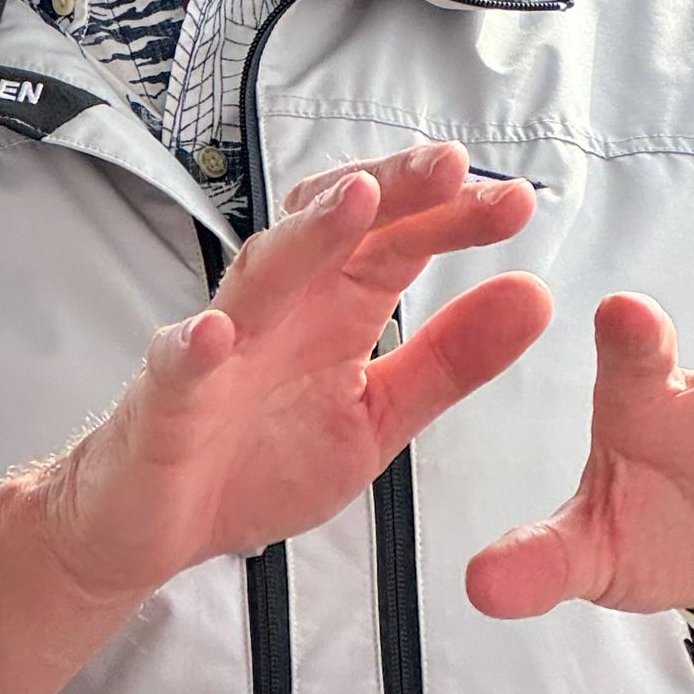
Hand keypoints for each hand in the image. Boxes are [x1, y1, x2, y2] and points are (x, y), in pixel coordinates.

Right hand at [41, 142, 548, 606]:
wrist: (157, 528)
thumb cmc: (258, 458)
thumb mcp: (378, 417)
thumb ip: (452, 361)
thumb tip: (535, 294)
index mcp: (336, 308)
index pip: (399, 239)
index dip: (454, 215)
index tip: (517, 203)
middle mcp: (281, 308)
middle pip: (335, 227)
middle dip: (392, 189)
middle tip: (452, 165)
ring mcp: (221, 347)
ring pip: (262, 273)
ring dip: (307, 236)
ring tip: (356, 201)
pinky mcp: (166, 401)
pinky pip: (178, 366)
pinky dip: (193, 347)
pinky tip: (217, 333)